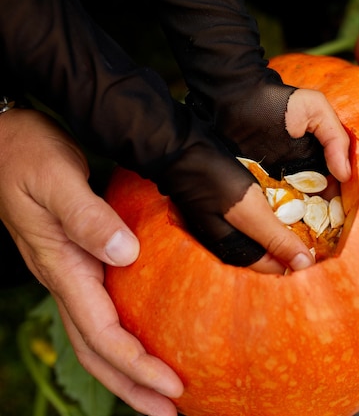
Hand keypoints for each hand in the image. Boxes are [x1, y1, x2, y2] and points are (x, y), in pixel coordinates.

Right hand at [0, 109, 182, 414]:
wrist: (7, 138)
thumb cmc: (27, 155)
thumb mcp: (56, 180)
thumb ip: (87, 216)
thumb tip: (124, 254)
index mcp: (61, 268)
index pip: (101, 333)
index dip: (137, 364)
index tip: (173, 386)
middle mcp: (65, 279)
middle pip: (97, 350)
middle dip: (132, 386)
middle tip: (171, 411)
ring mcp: (70, 274)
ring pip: (97, 337)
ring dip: (128, 369)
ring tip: (161, 393)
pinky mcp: (80, 262)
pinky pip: (102, 312)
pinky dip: (123, 336)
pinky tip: (147, 339)